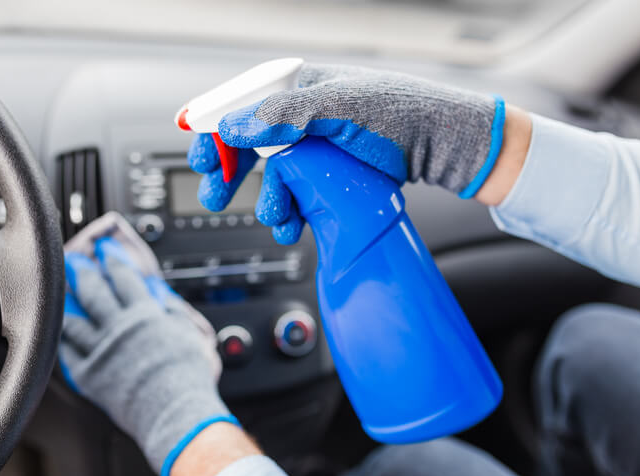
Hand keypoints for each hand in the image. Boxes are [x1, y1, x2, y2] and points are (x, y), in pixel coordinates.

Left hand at [59, 237, 236, 475]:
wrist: (175, 411)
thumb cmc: (189, 376)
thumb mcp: (190, 333)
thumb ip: (173, 310)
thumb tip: (160, 292)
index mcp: (144, 314)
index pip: (124, 277)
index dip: (113, 259)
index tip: (105, 249)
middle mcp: (119, 327)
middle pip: (95, 292)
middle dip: (84, 272)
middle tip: (76, 260)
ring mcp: (101, 350)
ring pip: (75, 319)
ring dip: (66, 302)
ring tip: (61, 292)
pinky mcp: (90, 374)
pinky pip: (68, 352)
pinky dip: (63, 339)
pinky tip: (60, 332)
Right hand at [188, 63, 505, 243]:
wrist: (443, 145)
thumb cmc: (401, 112)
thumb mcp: (340, 107)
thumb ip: (284, 116)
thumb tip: (233, 127)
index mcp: (299, 87)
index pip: (242, 102)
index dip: (214, 127)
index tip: (196, 152)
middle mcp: (302, 116)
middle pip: (248, 142)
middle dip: (228, 170)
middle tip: (214, 192)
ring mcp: (314, 148)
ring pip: (270, 175)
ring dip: (264, 199)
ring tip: (274, 216)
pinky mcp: (327, 176)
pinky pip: (295, 194)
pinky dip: (289, 212)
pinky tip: (291, 224)